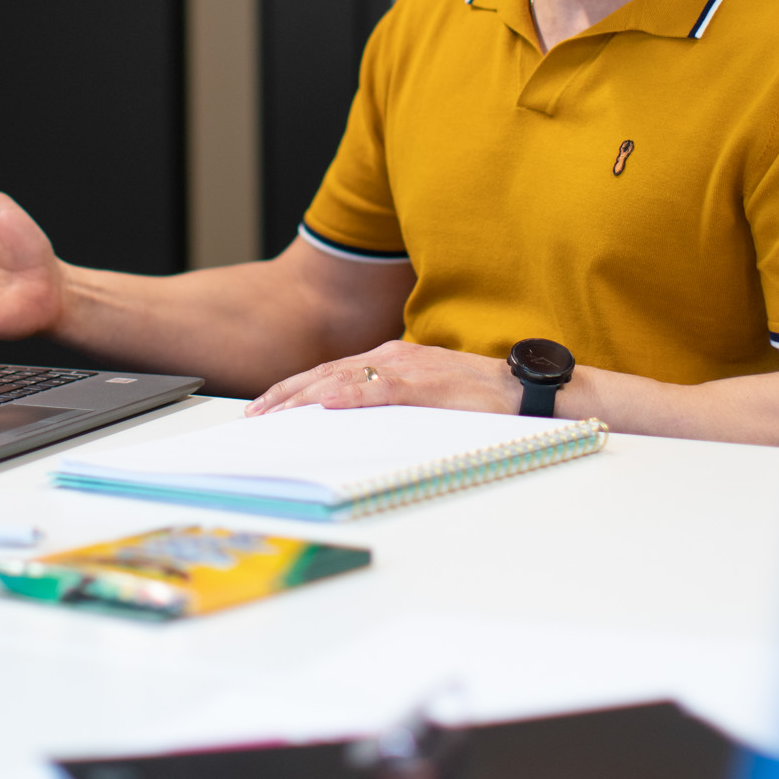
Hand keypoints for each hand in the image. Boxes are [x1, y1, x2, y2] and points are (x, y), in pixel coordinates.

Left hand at [246, 339, 520, 416]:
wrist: (523, 389)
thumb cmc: (477, 397)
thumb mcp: (422, 398)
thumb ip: (388, 402)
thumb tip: (348, 421)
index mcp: (390, 359)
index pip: (329, 373)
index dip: (293, 389)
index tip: (265, 407)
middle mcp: (393, 357)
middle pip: (326, 374)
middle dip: (286, 394)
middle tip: (255, 416)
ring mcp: (408, 367)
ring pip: (344, 380)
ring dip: (305, 398)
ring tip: (275, 415)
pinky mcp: (426, 383)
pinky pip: (380, 389)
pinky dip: (351, 395)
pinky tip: (327, 404)